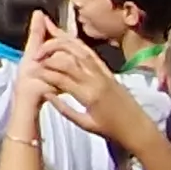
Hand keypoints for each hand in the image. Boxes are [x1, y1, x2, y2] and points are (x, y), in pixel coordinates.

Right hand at [21, 16, 150, 146]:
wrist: (139, 129)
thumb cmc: (112, 130)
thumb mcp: (85, 124)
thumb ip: (64, 109)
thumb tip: (46, 93)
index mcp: (89, 95)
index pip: (60, 77)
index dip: (43, 72)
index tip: (31, 71)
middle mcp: (96, 80)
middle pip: (68, 58)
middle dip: (49, 53)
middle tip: (35, 55)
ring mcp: (104, 73)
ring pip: (80, 50)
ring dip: (62, 42)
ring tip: (47, 39)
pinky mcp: (109, 71)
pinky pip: (91, 53)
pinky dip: (77, 44)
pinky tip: (67, 40)